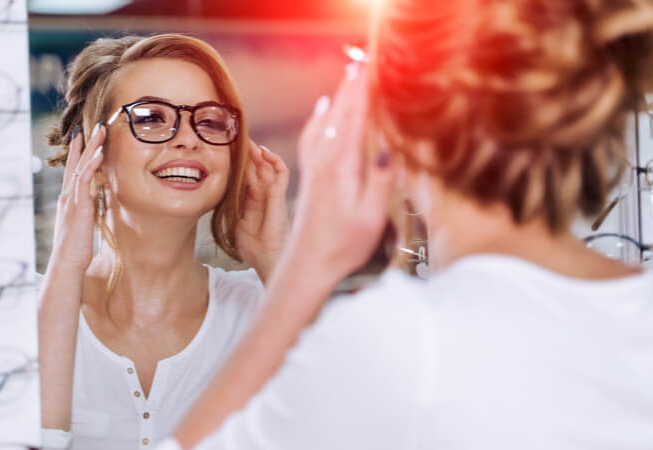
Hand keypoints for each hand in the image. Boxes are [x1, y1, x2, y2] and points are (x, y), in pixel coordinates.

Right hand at [48, 125, 106, 274]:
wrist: (67, 263)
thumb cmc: (76, 248)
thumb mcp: (84, 223)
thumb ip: (88, 207)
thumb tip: (97, 196)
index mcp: (69, 200)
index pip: (74, 171)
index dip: (80, 154)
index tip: (85, 138)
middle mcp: (68, 196)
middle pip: (76, 164)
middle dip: (85, 144)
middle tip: (93, 126)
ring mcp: (72, 199)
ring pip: (81, 167)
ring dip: (91, 148)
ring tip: (100, 132)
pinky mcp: (79, 206)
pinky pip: (84, 180)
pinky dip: (92, 165)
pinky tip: (99, 153)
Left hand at [235, 140, 289, 281]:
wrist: (268, 260)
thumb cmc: (253, 248)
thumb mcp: (234, 225)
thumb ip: (228, 210)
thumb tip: (212, 199)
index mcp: (252, 201)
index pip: (245, 176)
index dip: (237, 164)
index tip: (226, 150)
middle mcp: (263, 195)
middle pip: (256, 167)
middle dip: (246, 153)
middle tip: (236, 137)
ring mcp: (272, 195)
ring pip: (268, 166)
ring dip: (258, 152)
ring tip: (248, 139)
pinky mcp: (279, 197)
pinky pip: (281, 173)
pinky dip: (275, 161)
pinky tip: (264, 152)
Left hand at [290, 64, 394, 284]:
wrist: (307, 265)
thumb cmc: (342, 246)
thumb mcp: (370, 217)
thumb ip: (379, 180)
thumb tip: (386, 145)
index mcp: (341, 167)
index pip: (355, 119)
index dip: (364, 91)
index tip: (373, 67)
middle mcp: (324, 162)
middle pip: (339, 114)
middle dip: (352, 86)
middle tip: (363, 60)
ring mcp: (314, 168)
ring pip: (326, 122)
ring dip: (337, 97)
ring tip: (348, 76)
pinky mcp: (309, 177)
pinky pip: (312, 137)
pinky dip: (320, 118)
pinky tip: (322, 111)